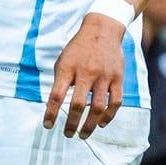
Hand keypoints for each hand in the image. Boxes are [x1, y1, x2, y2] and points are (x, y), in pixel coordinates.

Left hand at [43, 16, 125, 138]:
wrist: (102, 30)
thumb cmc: (78, 49)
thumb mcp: (63, 61)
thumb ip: (60, 81)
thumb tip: (54, 105)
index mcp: (67, 69)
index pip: (56, 96)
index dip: (51, 113)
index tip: (48, 125)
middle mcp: (86, 73)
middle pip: (77, 105)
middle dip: (71, 124)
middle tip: (68, 134)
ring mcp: (103, 76)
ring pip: (98, 107)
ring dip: (90, 125)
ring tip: (83, 134)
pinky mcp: (117, 78)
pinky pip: (115, 102)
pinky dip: (109, 115)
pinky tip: (102, 123)